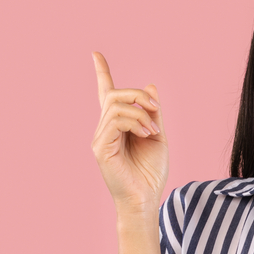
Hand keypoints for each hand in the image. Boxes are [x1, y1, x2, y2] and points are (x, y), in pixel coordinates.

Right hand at [90, 52, 168, 213]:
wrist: (146, 198)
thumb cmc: (150, 172)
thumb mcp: (157, 136)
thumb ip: (152, 113)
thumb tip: (150, 87)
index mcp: (118, 125)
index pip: (106, 94)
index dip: (101, 72)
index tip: (96, 54)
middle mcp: (105, 129)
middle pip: (115, 94)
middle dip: (138, 95)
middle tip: (156, 109)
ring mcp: (100, 137)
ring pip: (116, 105)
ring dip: (141, 112)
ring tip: (153, 130)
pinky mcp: (100, 147)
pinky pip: (115, 120)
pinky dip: (135, 122)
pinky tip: (146, 135)